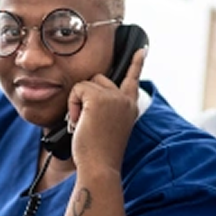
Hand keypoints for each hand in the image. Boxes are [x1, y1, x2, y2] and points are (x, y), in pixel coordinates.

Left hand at [65, 47, 146, 171]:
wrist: (99, 166)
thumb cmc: (98, 153)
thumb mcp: (107, 126)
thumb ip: (106, 108)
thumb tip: (88, 94)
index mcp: (130, 107)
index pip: (133, 79)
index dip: (136, 63)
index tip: (142, 49)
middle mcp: (125, 99)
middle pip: (99, 78)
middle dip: (86, 95)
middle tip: (85, 121)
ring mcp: (114, 97)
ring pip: (86, 84)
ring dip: (78, 102)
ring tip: (83, 124)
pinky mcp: (99, 98)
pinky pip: (77, 89)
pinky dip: (72, 105)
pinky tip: (79, 122)